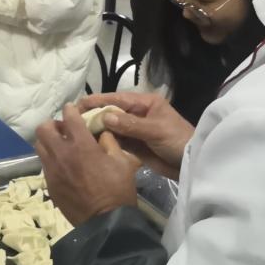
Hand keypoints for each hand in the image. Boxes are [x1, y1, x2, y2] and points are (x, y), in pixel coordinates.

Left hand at [35, 105, 140, 225]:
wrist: (105, 223)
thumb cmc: (117, 190)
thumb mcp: (122, 162)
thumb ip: (109, 142)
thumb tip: (100, 132)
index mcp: (81, 145)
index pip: (68, 117)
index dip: (70, 110)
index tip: (73, 111)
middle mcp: (61, 154)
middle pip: (43, 128)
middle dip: (53, 125)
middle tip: (64, 131)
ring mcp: (52, 170)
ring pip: (39, 146)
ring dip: (48, 142)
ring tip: (61, 148)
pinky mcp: (49, 184)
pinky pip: (44, 164)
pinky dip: (51, 159)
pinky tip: (63, 166)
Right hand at [77, 93, 194, 179]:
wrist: (192, 164)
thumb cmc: (177, 140)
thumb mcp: (156, 130)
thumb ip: (131, 124)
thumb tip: (105, 117)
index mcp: (144, 104)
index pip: (116, 99)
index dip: (97, 101)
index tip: (79, 104)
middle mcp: (137, 114)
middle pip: (111, 112)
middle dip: (94, 115)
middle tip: (72, 121)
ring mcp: (135, 131)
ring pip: (112, 128)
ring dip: (97, 129)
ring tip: (77, 133)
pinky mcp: (135, 146)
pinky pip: (116, 141)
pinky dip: (105, 142)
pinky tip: (91, 145)